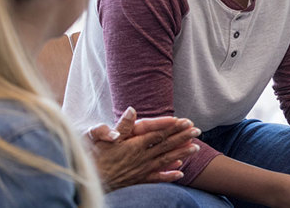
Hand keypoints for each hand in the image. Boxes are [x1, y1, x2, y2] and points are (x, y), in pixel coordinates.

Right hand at [86, 107, 201, 190]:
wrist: (91, 181)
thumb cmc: (95, 157)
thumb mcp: (104, 138)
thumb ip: (122, 125)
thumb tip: (132, 109)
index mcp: (135, 145)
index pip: (159, 134)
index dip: (173, 127)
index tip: (186, 121)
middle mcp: (142, 157)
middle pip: (166, 145)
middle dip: (183, 138)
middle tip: (198, 131)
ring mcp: (142, 169)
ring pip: (166, 160)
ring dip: (181, 154)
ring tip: (196, 148)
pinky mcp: (139, 180)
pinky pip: (157, 178)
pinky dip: (169, 175)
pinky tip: (181, 172)